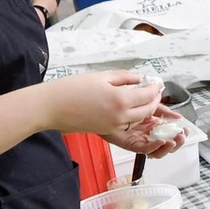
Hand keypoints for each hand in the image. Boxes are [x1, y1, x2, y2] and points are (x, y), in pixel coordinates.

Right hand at [43, 71, 162, 140]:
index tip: (157, 83)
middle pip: (148, 111)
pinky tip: (132, 109)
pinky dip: (134, 119)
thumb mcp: (101, 76)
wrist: (51, 107)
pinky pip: (127, 127)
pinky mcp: (107, 132)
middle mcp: (120, 116)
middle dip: (155, 101)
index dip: (155, 89)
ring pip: (139, 121)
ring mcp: (114, 127)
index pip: (147, 96)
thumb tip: (140, 78)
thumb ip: (124, 77)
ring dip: (146, 111)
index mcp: (120, 100)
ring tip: (146, 100)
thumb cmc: (72, 88)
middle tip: (156, 92)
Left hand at [109, 103, 187, 157]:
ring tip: (173, 141)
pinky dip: (154, 147)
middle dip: (177, 143)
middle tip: (181, 136)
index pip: (171, 135)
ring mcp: (140, 141)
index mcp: (154, 127)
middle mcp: (148, 135)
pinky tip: (161, 141)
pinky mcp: (131, 144)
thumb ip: (163, 111)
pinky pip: (144, 150)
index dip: (180, 134)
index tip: (186, 130)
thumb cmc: (123, 105)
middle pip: (166, 146)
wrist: (106, 105)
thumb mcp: (149, 105)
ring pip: (157, 151)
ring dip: (167, 147)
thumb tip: (178, 116)